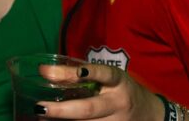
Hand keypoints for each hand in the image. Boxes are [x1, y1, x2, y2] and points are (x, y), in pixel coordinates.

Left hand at [35, 62, 162, 120]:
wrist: (148, 115)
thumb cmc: (122, 91)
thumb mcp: (111, 78)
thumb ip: (86, 75)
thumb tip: (49, 73)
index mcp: (118, 82)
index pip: (104, 74)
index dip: (89, 72)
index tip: (75, 71)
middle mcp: (118, 103)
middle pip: (89, 109)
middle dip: (63, 110)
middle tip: (40, 107)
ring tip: (40, 117)